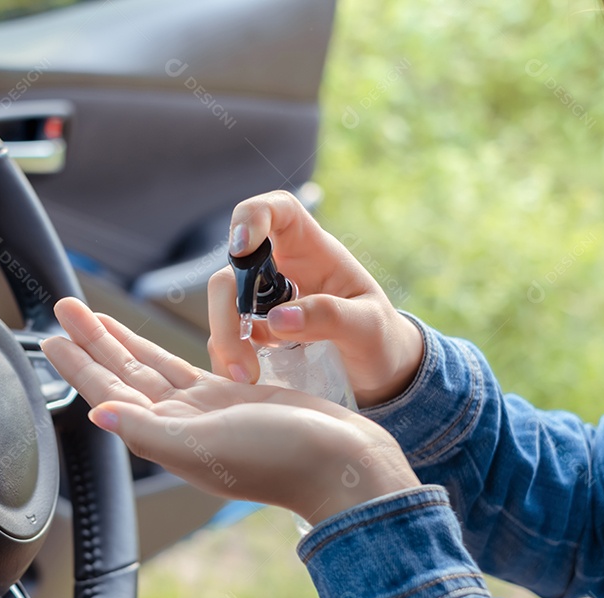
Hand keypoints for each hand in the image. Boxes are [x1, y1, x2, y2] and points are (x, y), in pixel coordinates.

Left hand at [41, 298, 419, 524]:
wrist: (341, 463)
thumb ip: (149, 431)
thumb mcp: (206, 446)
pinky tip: (147, 344)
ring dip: (121, 341)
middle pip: (123, 373)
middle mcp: (180, 423)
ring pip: (151, 367)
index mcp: (167, 435)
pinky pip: (184, 367)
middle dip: (92, 341)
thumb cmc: (279, 461)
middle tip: (64, 308)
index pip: (110, 391)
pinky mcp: (233, 398)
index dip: (79, 364)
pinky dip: (161, 352)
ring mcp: (205, 410)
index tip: (51, 338)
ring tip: (93, 317)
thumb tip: (98, 414)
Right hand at [208, 190, 422, 407]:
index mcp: (312, 251)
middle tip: (241, 358)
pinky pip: (225, 336)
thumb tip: (277, 320)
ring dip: (225, 342)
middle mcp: (280, 269)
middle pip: (232, 271)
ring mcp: (263, 300)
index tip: (241, 248)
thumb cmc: (380, 338)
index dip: (253, 216)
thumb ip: (330, 318)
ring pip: (223, 306)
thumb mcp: (368, 328)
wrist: (379, 373)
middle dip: (227, 312)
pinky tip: (245, 380)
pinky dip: (226, 358)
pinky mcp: (254, 330)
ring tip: (245, 378)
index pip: (278, 210)